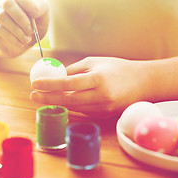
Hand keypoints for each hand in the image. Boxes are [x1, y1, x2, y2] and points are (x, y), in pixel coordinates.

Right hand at [0, 0, 48, 56]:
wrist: (22, 44)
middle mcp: (4, 2)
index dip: (27, 2)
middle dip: (21, 17)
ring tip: (27, 39)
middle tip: (31, 30)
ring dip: (17, 30)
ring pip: (2, 16)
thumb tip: (36, 9)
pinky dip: (13, 38)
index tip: (37, 14)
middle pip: (7, 3)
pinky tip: (21, 43)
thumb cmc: (33, 28)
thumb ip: (42, 9)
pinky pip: (0, 29)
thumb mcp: (42, 19)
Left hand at [30, 57, 152, 117]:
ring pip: (74, 108)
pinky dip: (70, 106)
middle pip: (68, 100)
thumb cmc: (118, 68)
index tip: (34, 83)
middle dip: (48, 98)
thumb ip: (75, 70)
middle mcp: (101, 96)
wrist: (144, 83)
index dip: (50, 85)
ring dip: (57, 103)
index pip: (68, 84)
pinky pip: (82, 111)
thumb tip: (56, 76)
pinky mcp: (104, 115)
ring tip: (42, 97)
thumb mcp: (96, 62)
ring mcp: (103, 108)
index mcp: (98, 79)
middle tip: (33, 94)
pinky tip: (60, 101)